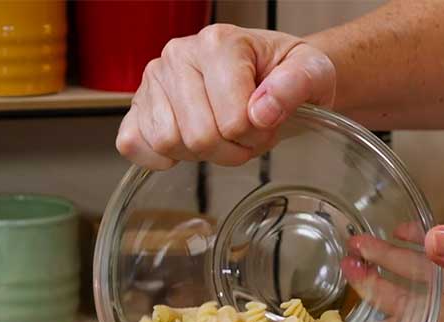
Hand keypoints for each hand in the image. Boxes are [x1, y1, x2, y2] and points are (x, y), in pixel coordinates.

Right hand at [116, 24, 335, 169]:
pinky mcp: (138, 105)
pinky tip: (184, 147)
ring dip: (200, 155)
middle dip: (230, 149)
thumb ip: (296, 85)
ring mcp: (154, 80)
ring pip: (167, 142)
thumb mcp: (312, 72)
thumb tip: (261, 111)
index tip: (266, 123)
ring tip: (219, 137)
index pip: (232, 120)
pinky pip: (132, 142)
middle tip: (245, 136)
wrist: (269, 72)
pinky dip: (158, 157)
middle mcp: (179, 54)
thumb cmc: (284, 73)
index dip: (255, 136)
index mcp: (219, 43)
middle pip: (199, 136)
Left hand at [342, 220, 443, 321]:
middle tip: (349, 254)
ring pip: (435, 292)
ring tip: (372, 246)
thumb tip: (428, 241)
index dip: (377, 294)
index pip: (410, 312)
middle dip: (379, 279)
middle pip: (415, 303)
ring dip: (403, 269)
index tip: (350, 273)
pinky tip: (425, 241)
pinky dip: (437, 263)